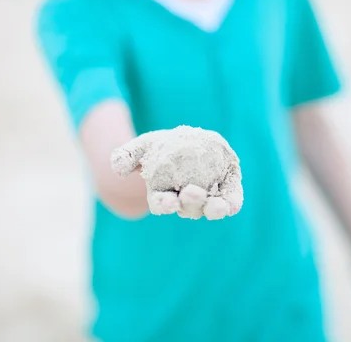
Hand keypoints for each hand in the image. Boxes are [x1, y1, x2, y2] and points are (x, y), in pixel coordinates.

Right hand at [111, 126, 243, 220]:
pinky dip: (232, 203)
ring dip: (215, 210)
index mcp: (164, 196)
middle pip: (188, 208)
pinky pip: (230, 200)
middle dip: (191, 203)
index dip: (165, 205)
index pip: (162, 204)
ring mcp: (207, 198)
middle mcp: (186, 202)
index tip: (169, 203)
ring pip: (211, 209)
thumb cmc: (160, 147)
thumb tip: (118, 168)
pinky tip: (232, 204)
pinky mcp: (226, 191)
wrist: (187, 141)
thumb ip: (127, 155)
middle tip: (193, 192)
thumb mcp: (143, 146)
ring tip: (220, 207)